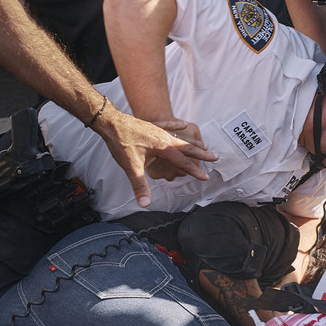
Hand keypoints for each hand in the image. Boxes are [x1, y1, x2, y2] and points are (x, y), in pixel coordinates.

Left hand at [94, 110, 217, 206]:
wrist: (110, 122)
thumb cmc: (121, 142)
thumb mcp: (131, 167)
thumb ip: (140, 186)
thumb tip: (145, 204)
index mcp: (163, 147)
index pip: (182, 162)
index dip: (194, 171)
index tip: (205, 177)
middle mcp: (164, 138)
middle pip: (187, 147)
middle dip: (201, 154)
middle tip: (215, 157)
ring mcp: (158, 130)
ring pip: (180, 138)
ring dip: (192, 143)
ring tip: (203, 146)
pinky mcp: (151, 126)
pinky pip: (168, 126)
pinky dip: (177, 126)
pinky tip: (183, 124)